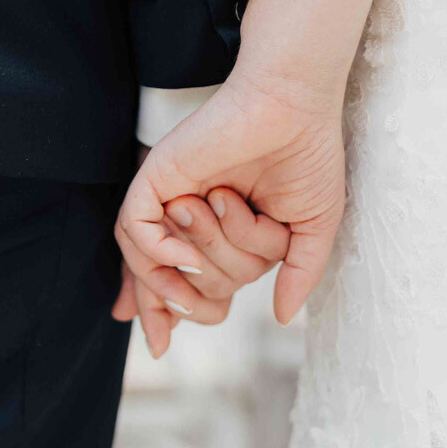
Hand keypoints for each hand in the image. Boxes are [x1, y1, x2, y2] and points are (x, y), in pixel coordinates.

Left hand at [118, 73, 345, 343]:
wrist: (294, 106)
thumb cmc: (308, 156)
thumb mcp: (313, 228)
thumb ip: (299, 274)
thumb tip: (285, 320)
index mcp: (226, 238)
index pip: (195, 296)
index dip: (186, 317)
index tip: (168, 342)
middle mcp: (193, 225)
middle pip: (192, 290)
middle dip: (226, 267)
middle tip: (248, 210)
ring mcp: (171, 202)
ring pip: (160, 268)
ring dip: (200, 251)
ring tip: (223, 202)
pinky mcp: (155, 179)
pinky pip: (134, 233)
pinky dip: (159, 245)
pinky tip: (192, 212)